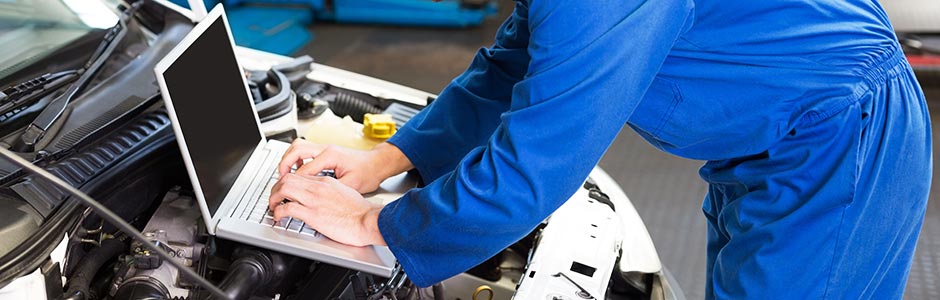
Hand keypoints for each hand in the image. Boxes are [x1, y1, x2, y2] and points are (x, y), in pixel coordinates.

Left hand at [268, 173, 385, 246]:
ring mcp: (314, 200)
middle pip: (287, 178)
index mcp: (326, 182)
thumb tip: (323, 198)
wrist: (368, 220)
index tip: (284, 190)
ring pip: (284, 189)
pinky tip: (278, 217)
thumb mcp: (345, 193)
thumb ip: (331, 192)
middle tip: (273, 197)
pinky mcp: (312, 214)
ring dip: (273, 198)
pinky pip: (287, 208)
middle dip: (276, 188)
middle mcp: (318, 188)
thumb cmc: (361, 212)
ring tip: (272, 206)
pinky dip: (278, 212)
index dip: (286, 181)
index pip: (299, 175)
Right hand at [277, 140, 412, 193]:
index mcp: (330, 157)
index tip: (287, 194)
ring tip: (285, 175)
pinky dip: (297, 159)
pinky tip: (298, 171)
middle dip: (284, 164)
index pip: (303, 170)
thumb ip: (331, 190)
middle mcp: (326, 149)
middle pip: (295, 150)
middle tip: (280, 180)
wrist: (378, 164)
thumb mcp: (351, 185)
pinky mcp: (326, 151)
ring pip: (298, 146)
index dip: (293, 183)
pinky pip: (304, 150)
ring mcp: (325, 148)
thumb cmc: (369, 173)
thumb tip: (314, 198)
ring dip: (289, 159)